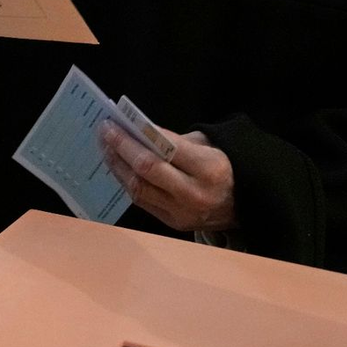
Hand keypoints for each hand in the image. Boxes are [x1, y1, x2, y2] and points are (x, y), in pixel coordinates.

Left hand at [101, 125, 234, 232]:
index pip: (167, 149)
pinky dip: (126, 181)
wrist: (242, 205)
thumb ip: (176, 140)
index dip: (139, 135)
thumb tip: (139, 132)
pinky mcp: (171, 224)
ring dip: (117, 166)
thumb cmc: (221, 167)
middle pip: (148, 170)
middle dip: (121, 148)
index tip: (118, 122)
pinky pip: (141, 201)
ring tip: (105, 147)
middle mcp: (194, 194)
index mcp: (208, 169)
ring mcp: (181, 213)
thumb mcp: (208, 145)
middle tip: (104, 131)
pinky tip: (117, 165)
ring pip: (139, 188)